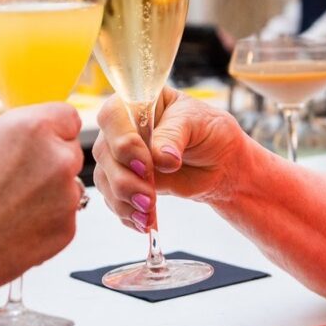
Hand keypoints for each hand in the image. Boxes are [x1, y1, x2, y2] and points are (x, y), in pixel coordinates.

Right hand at [0, 102, 85, 325]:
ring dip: (50, 194)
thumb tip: (30, 144)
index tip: (38, 144)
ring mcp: (66, 196)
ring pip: (69, 187)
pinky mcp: (67, 230)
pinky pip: (64, 218)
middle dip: (50, 164)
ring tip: (9, 209)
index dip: (51, 132)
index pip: (67, 118)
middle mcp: (57, 158)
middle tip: (15, 182)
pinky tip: (14, 229)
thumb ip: (13, 139)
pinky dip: (46, 223)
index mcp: (34, 128)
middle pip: (70, 152)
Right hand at [92, 88, 246, 231]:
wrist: (220, 163)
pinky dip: (127, 214)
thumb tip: (161, 156)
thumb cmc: (209, 131)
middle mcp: (121, 129)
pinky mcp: (124, 182)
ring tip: (148, 215)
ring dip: (125, 201)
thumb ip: (175, 135)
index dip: (124, 142)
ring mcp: (119, 158)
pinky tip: (145, 221)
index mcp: (135, 103)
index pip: (113, 118)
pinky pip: (113, 200)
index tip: (146, 165)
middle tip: (150, 196)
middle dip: (125, 180)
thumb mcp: (198, 122)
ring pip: (105, 180)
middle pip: (104, 153)